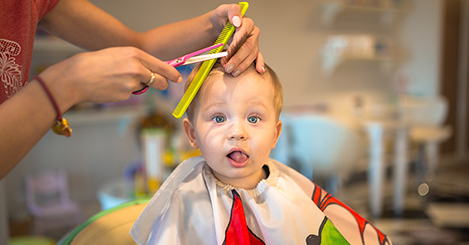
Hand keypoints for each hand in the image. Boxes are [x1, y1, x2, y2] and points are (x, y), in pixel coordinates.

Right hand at [39, 46, 181, 111]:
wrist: (77, 76)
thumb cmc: (96, 63)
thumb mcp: (119, 54)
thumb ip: (137, 61)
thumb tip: (152, 70)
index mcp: (135, 54)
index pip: (161, 66)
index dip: (172, 74)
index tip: (178, 78)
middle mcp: (137, 68)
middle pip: (160, 81)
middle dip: (162, 84)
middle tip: (160, 84)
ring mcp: (132, 83)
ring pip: (143, 87)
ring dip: (136, 85)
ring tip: (117, 79)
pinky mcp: (126, 95)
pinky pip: (131, 94)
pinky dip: (124, 92)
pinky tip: (111, 86)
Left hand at [210, 4, 263, 75]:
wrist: (220, 25)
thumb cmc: (222, 18)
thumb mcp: (223, 10)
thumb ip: (231, 11)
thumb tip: (237, 21)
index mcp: (247, 23)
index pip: (243, 35)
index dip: (235, 46)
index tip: (227, 54)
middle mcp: (253, 33)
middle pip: (247, 48)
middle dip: (237, 59)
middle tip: (228, 67)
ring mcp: (254, 42)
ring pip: (251, 55)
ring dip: (242, 65)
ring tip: (232, 71)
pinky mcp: (253, 49)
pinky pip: (257, 57)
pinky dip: (259, 64)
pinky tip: (259, 70)